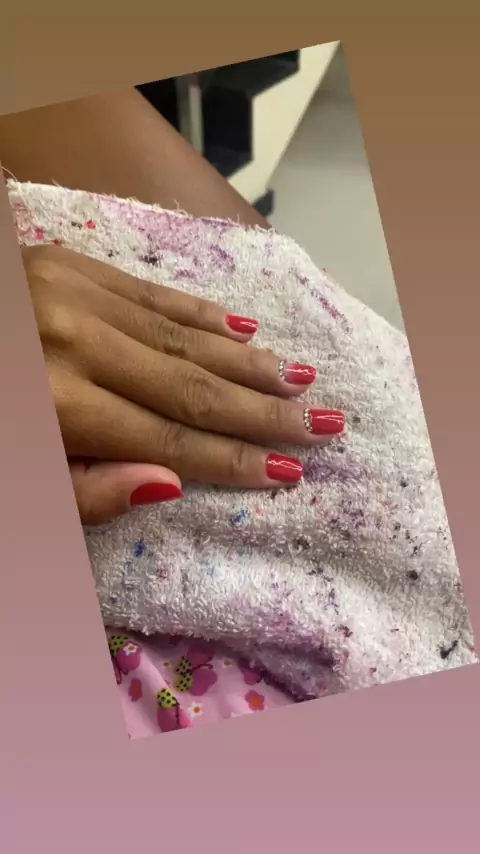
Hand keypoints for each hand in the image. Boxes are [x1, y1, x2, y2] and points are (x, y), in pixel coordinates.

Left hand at [24, 244, 343, 523]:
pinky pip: (152, 293)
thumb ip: (80, 488)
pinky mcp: (68, 262)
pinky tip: (243, 331)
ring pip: (181, 337)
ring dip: (246, 364)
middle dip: (261, 412)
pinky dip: (201, 316)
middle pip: (188, 387)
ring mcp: (73, 293)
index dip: (231, 460)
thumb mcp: (11, 480)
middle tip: (324, 425)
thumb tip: (169, 482)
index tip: (289, 472)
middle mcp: (73, 341)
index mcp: (52, 405)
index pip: (165, 440)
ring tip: (298, 383)